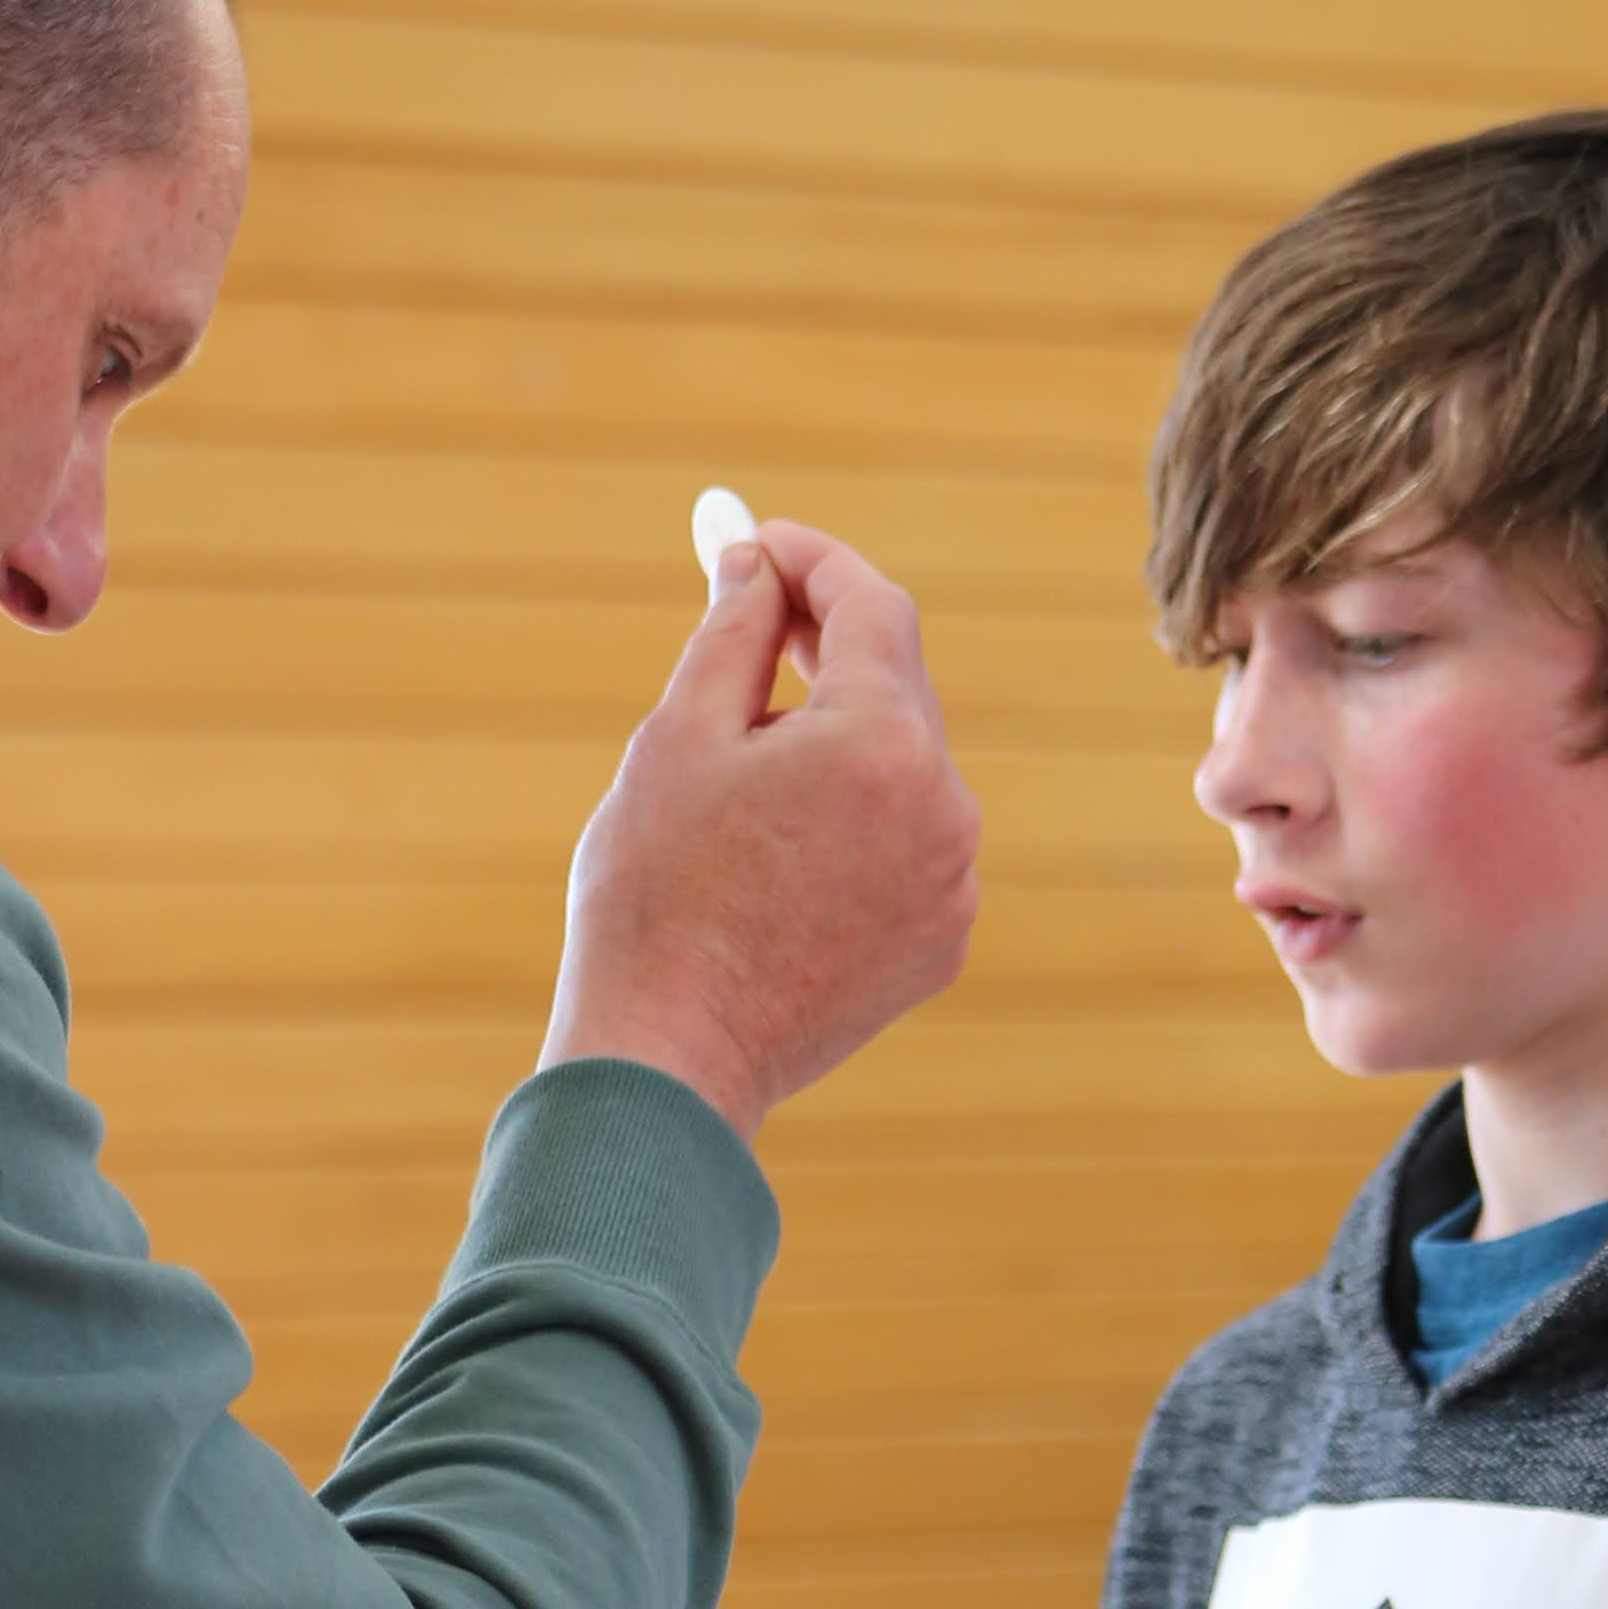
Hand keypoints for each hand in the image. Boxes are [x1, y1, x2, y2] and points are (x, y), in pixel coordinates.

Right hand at [539, 521, 980, 1141]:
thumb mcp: (679, 739)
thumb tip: (756, 561)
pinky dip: (855, 822)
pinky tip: (778, 852)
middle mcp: (944, 806)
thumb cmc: (655, 899)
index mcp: (882, 742)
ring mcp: (952, 883)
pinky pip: (907, 844)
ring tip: (742, 774)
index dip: (814, 560)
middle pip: (896, 682)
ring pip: (902, 767)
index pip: (872, 605)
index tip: (759, 544)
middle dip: (825, 644)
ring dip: (837, 740)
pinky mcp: (941, 943)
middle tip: (750, 621)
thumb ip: (733, 631)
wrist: (669, 1065)